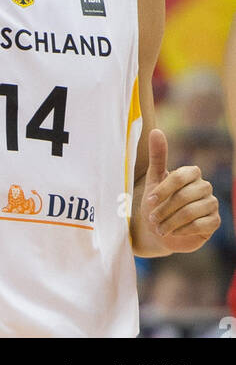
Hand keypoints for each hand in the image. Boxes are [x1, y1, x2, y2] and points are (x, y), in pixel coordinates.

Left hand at [144, 129, 219, 252]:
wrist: (161, 230)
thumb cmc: (157, 203)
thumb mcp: (153, 179)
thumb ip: (157, 156)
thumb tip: (156, 131)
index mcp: (192, 173)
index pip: (180, 177)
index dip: (163, 189)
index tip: (149, 200)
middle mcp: (205, 186)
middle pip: (185, 196)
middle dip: (165, 209)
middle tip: (152, 218)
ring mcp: (212, 204)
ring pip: (191, 212)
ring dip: (171, 222)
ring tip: (160, 228)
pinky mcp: (214, 222)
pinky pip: (200, 225)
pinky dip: (183, 230)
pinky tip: (173, 233)